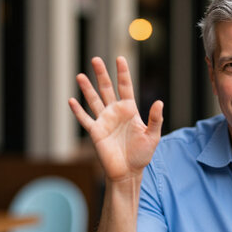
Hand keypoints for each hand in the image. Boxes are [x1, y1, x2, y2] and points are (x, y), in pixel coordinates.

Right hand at [69, 56, 163, 181]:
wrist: (128, 172)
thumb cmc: (141, 155)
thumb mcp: (153, 136)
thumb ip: (155, 119)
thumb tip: (159, 102)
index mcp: (130, 110)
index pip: (125, 87)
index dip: (123, 73)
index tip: (120, 58)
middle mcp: (115, 112)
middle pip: (107, 89)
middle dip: (101, 74)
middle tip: (96, 59)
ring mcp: (104, 121)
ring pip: (94, 101)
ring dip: (87, 89)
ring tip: (80, 75)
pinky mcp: (96, 133)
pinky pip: (85, 119)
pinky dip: (78, 111)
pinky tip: (71, 100)